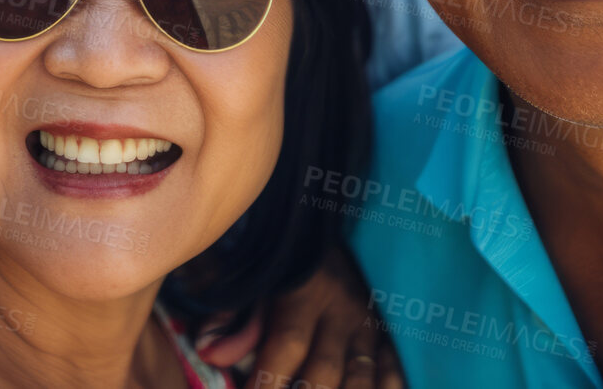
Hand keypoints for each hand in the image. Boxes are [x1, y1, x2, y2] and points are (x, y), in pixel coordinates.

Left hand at [196, 246, 403, 388]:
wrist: (331, 229)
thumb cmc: (286, 261)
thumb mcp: (256, 278)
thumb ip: (233, 316)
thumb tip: (208, 354)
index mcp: (306, 290)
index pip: (287, 343)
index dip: (267, 381)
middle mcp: (343, 310)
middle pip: (325, 371)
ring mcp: (371, 324)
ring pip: (363, 379)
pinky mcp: (390, 334)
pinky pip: (394, 371)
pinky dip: (386, 386)